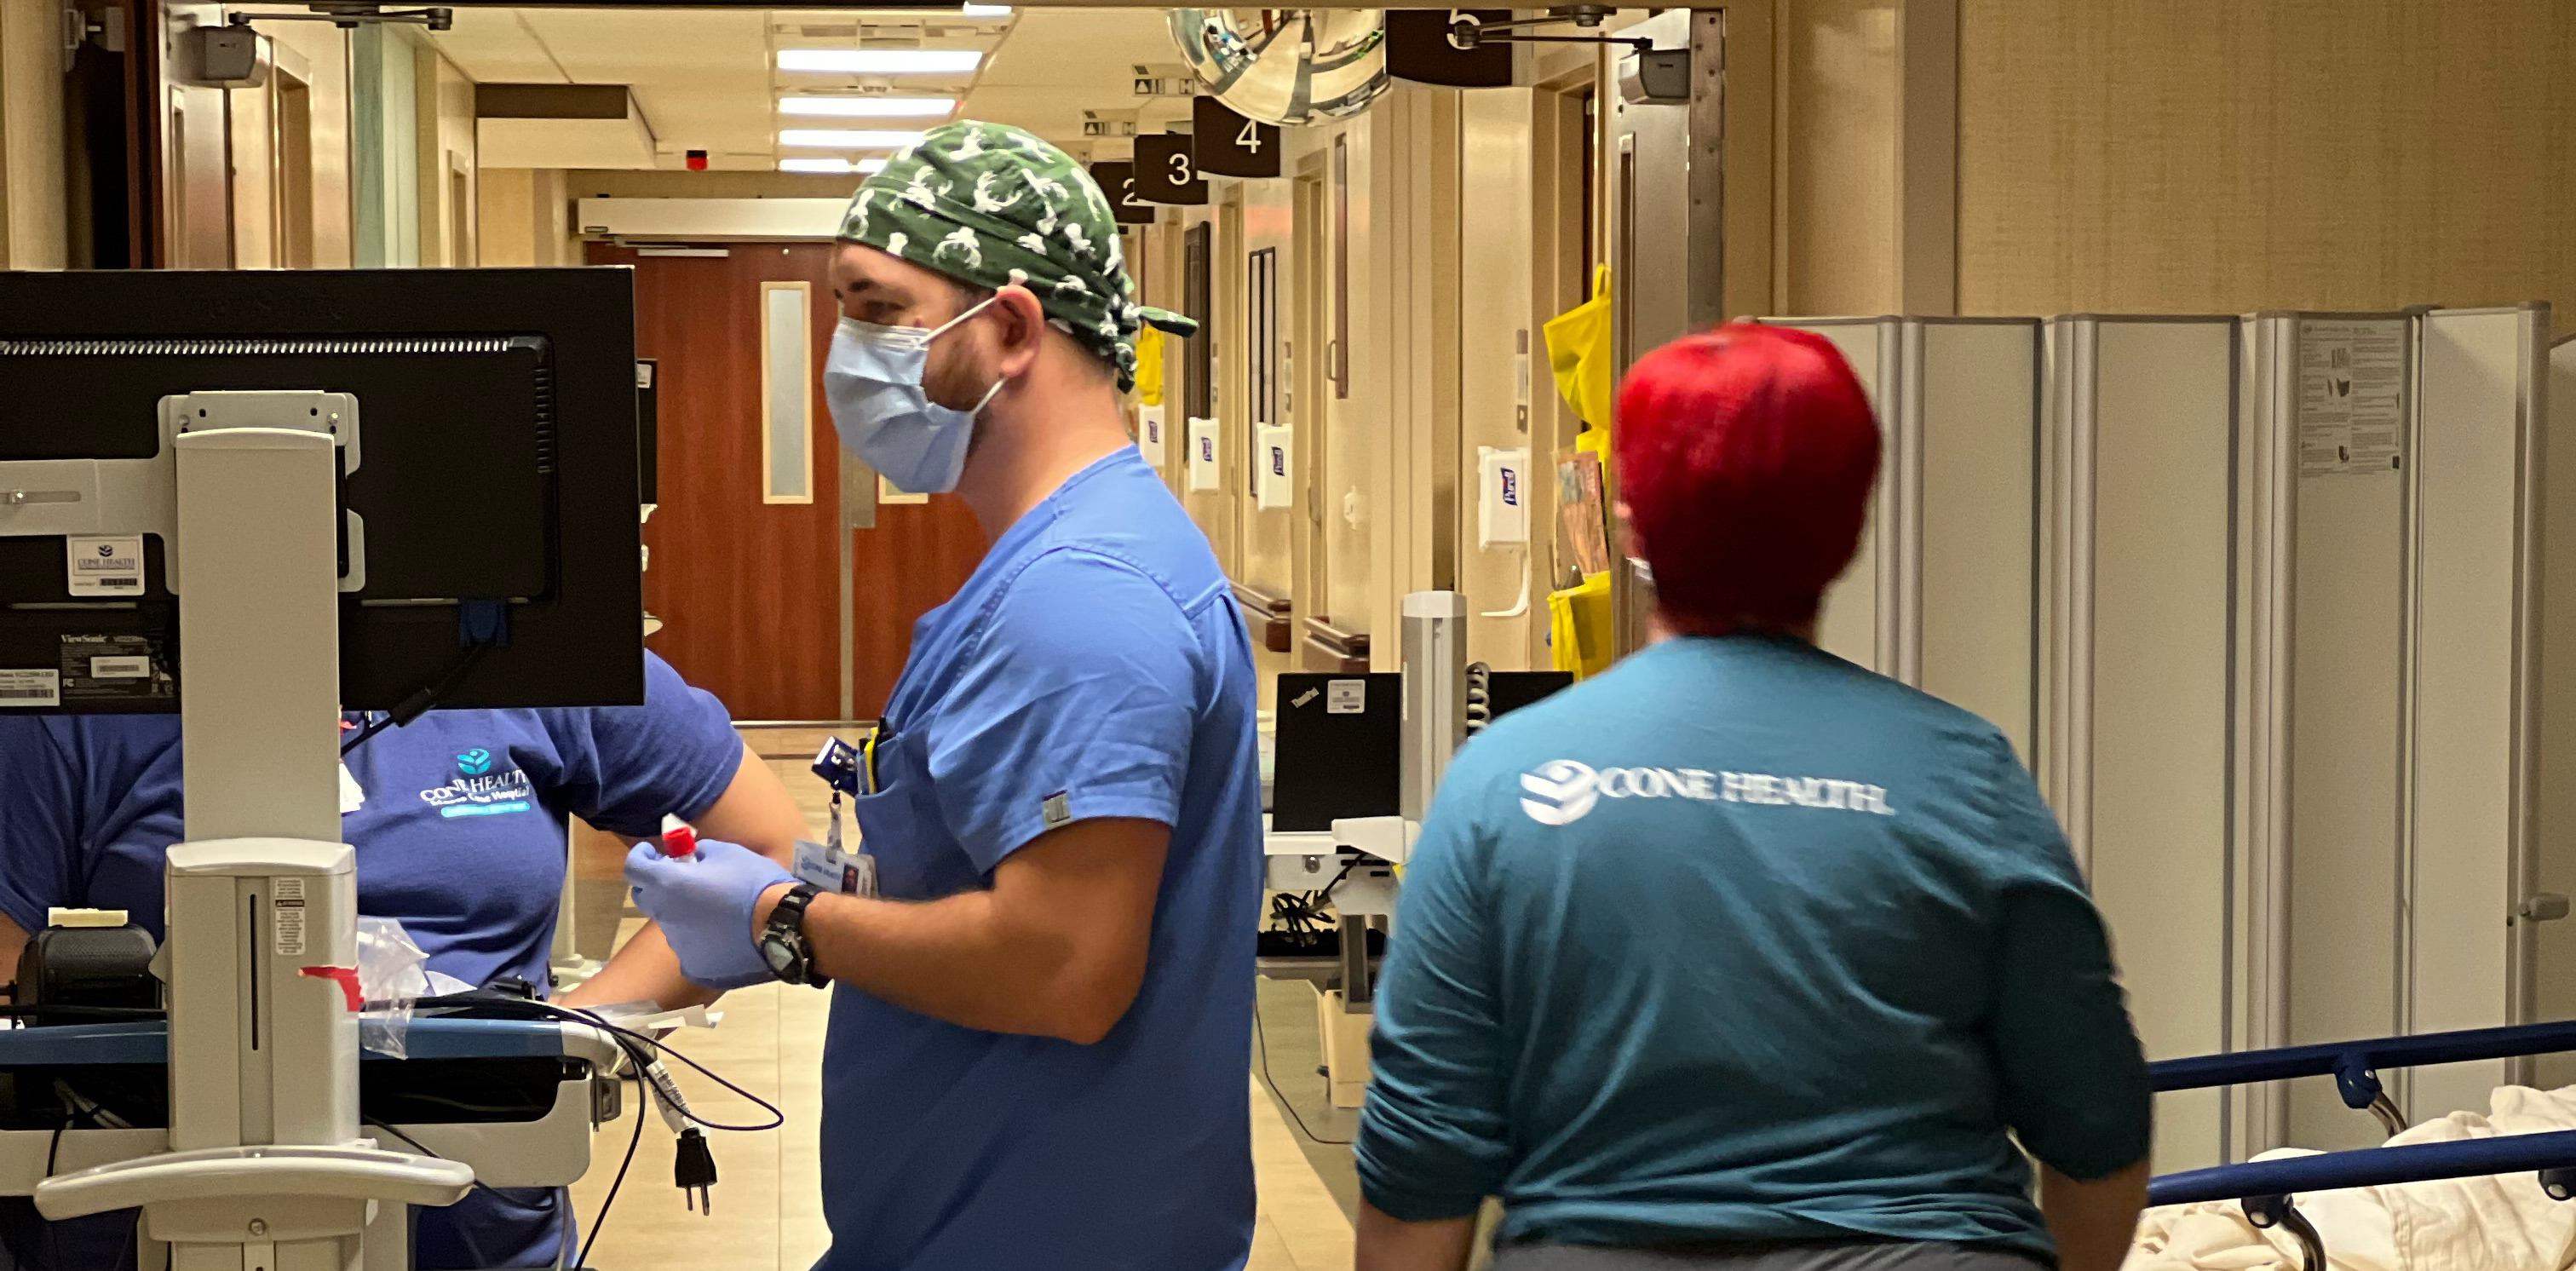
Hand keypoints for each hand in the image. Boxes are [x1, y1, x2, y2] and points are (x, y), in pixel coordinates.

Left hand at [623, 838, 798, 990]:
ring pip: (670, 921)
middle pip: (645, 896)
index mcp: (670, 883)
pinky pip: (688, 945)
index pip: (634, 867)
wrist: (782, 926)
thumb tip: (693, 859)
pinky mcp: (692, 963)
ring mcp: (677, 942)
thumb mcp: (729, 853)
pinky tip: (723, 933)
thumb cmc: (754, 882)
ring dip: (681, 910)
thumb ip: (702, 853)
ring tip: (714, 909)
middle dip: (656, 884)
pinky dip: (699, 936)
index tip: (652, 852)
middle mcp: (665, 914)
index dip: (641, 856)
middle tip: (681, 878)